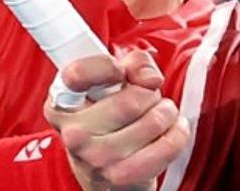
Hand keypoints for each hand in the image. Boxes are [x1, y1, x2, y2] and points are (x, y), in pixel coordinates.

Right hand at [43, 49, 190, 190]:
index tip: (120, 71)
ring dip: (166, 111)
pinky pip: (168, 145)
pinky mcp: (121, 176)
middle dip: (149, 92)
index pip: (77, 74)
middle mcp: (73, 133)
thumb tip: (149, 76)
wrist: (104, 175)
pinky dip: (178, 133)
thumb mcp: (111, 84)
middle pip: (131, 99)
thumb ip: (132, 64)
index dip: (105, 67)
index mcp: (61, 104)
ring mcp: (96, 158)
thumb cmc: (108, 121)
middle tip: (146, 96)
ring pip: (153, 120)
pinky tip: (171, 129)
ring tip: (159, 113)